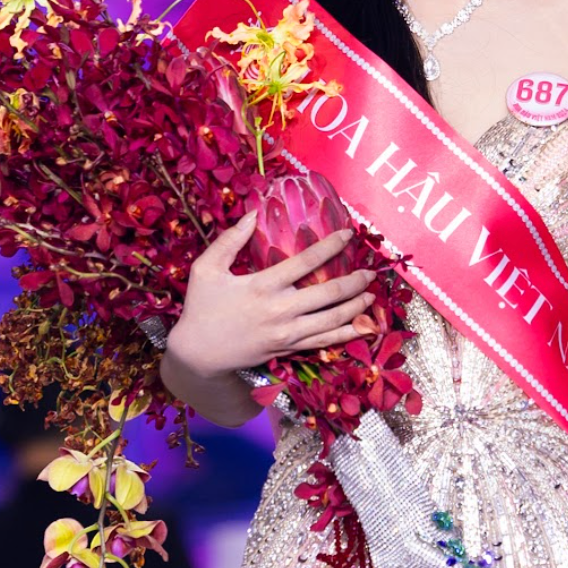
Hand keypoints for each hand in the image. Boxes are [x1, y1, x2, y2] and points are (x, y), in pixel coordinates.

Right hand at [166, 211, 376, 379]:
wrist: (197, 354)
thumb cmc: (200, 308)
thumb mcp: (206, 268)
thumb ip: (229, 240)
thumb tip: (252, 213)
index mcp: (262, 285)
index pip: (306, 261)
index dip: (331, 245)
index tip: (349, 235)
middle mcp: (280, 310)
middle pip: (328, 293)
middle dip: (355, 281)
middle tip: (371, 271)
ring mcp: (286, 333)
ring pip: (332, 320)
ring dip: (356, 307)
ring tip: (371, 295)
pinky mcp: (287, 350)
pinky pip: (323, 342)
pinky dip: (346, 335)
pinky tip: (361, 327)